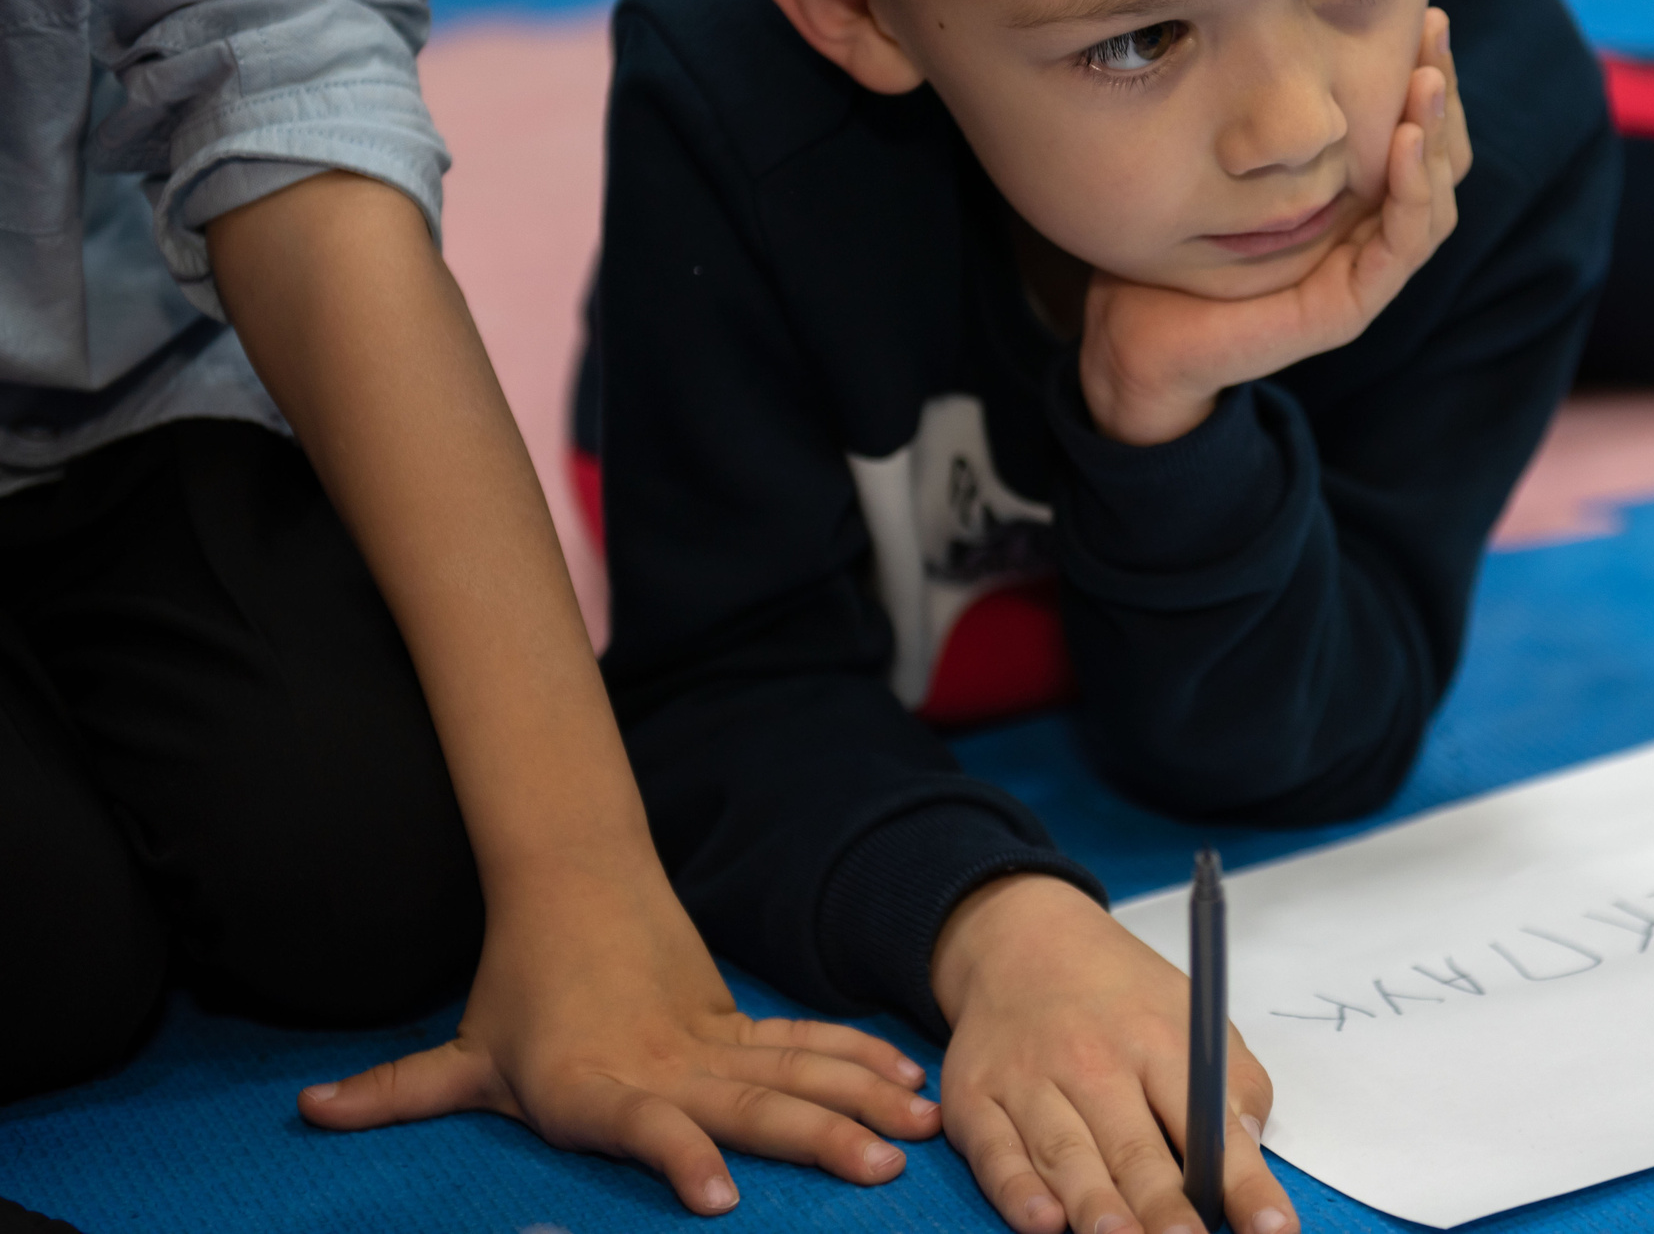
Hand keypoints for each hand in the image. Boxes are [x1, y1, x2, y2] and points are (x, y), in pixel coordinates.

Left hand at [299, 863, 941, 1214]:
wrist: (571, 885)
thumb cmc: (516, 988)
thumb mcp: (460, 1054)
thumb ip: (395, 1095)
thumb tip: (307, 1112)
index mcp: (597, 1084)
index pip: (645, 1126)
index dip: (678, 1157)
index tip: (719, 1199)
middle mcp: (666, 1063)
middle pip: (750, 1101)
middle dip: (818, 1135)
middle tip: (876, 1168)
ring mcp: (712, 1040)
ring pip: (797, 1070)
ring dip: (858, 1099)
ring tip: (914, 1129)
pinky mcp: (737, 1024)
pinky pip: (808, 1044)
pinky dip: (860, 1061)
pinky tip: (910, 1084)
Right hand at [932, 874, 1297, 1233]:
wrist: (1023, 938)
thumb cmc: (1123, 997)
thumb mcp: (1195, 1016)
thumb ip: (1232, 1086)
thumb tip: (1248, 1155)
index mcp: (1161, 1042)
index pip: (1211, 1123)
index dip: (1244, 1184)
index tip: (1274, 1231)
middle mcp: (1094, 1061)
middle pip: (1135, 1149)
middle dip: (1165, 1208)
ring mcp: (1031, 1080)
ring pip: (1066, 1157)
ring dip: (1096, 1205)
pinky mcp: (976, 1099)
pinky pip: (997, 1153)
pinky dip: (1017, 1190)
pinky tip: (1043, 1221)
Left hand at [1081, 8, 1471, 445]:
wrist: (1133, 334)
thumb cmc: (1169, 245)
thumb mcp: (1223, 162)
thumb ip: (1262, 114)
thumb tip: (1281, 17)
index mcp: (1349, 202)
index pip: (1416, 132)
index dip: (1427, 74)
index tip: (1424, 14)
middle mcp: (1366, 236)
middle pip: (1440, 158)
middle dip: (1441, 89)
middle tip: (1434, 26)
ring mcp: (1364, 273)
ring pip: (1436, 198)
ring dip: (1437, 134)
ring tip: (1426, 78)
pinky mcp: (1350, 305)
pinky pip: (1405, 244)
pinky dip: (1415, 190)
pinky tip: (1406, 140)